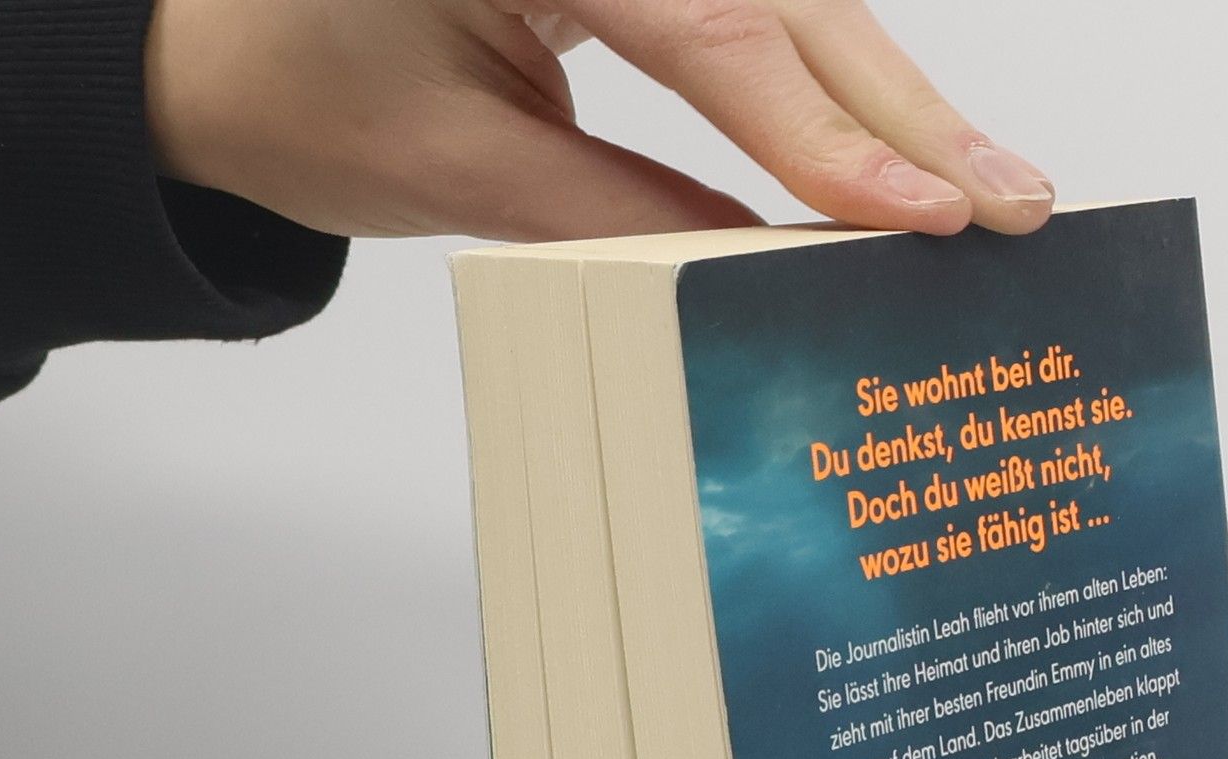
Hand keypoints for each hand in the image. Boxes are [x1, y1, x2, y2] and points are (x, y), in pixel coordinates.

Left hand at [145, 0, 1055, 241]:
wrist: (210, 43)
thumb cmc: (297, 91)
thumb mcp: (464, 170)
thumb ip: (634, 218)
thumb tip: (783, 264)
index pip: (719, 28)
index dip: (832, 135)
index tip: (931, 214)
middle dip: (905, 106)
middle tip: (1017, 199)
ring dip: (891, 96)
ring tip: (986, 185)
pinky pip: (755, 4)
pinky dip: (827, 79)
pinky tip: (900, 142)